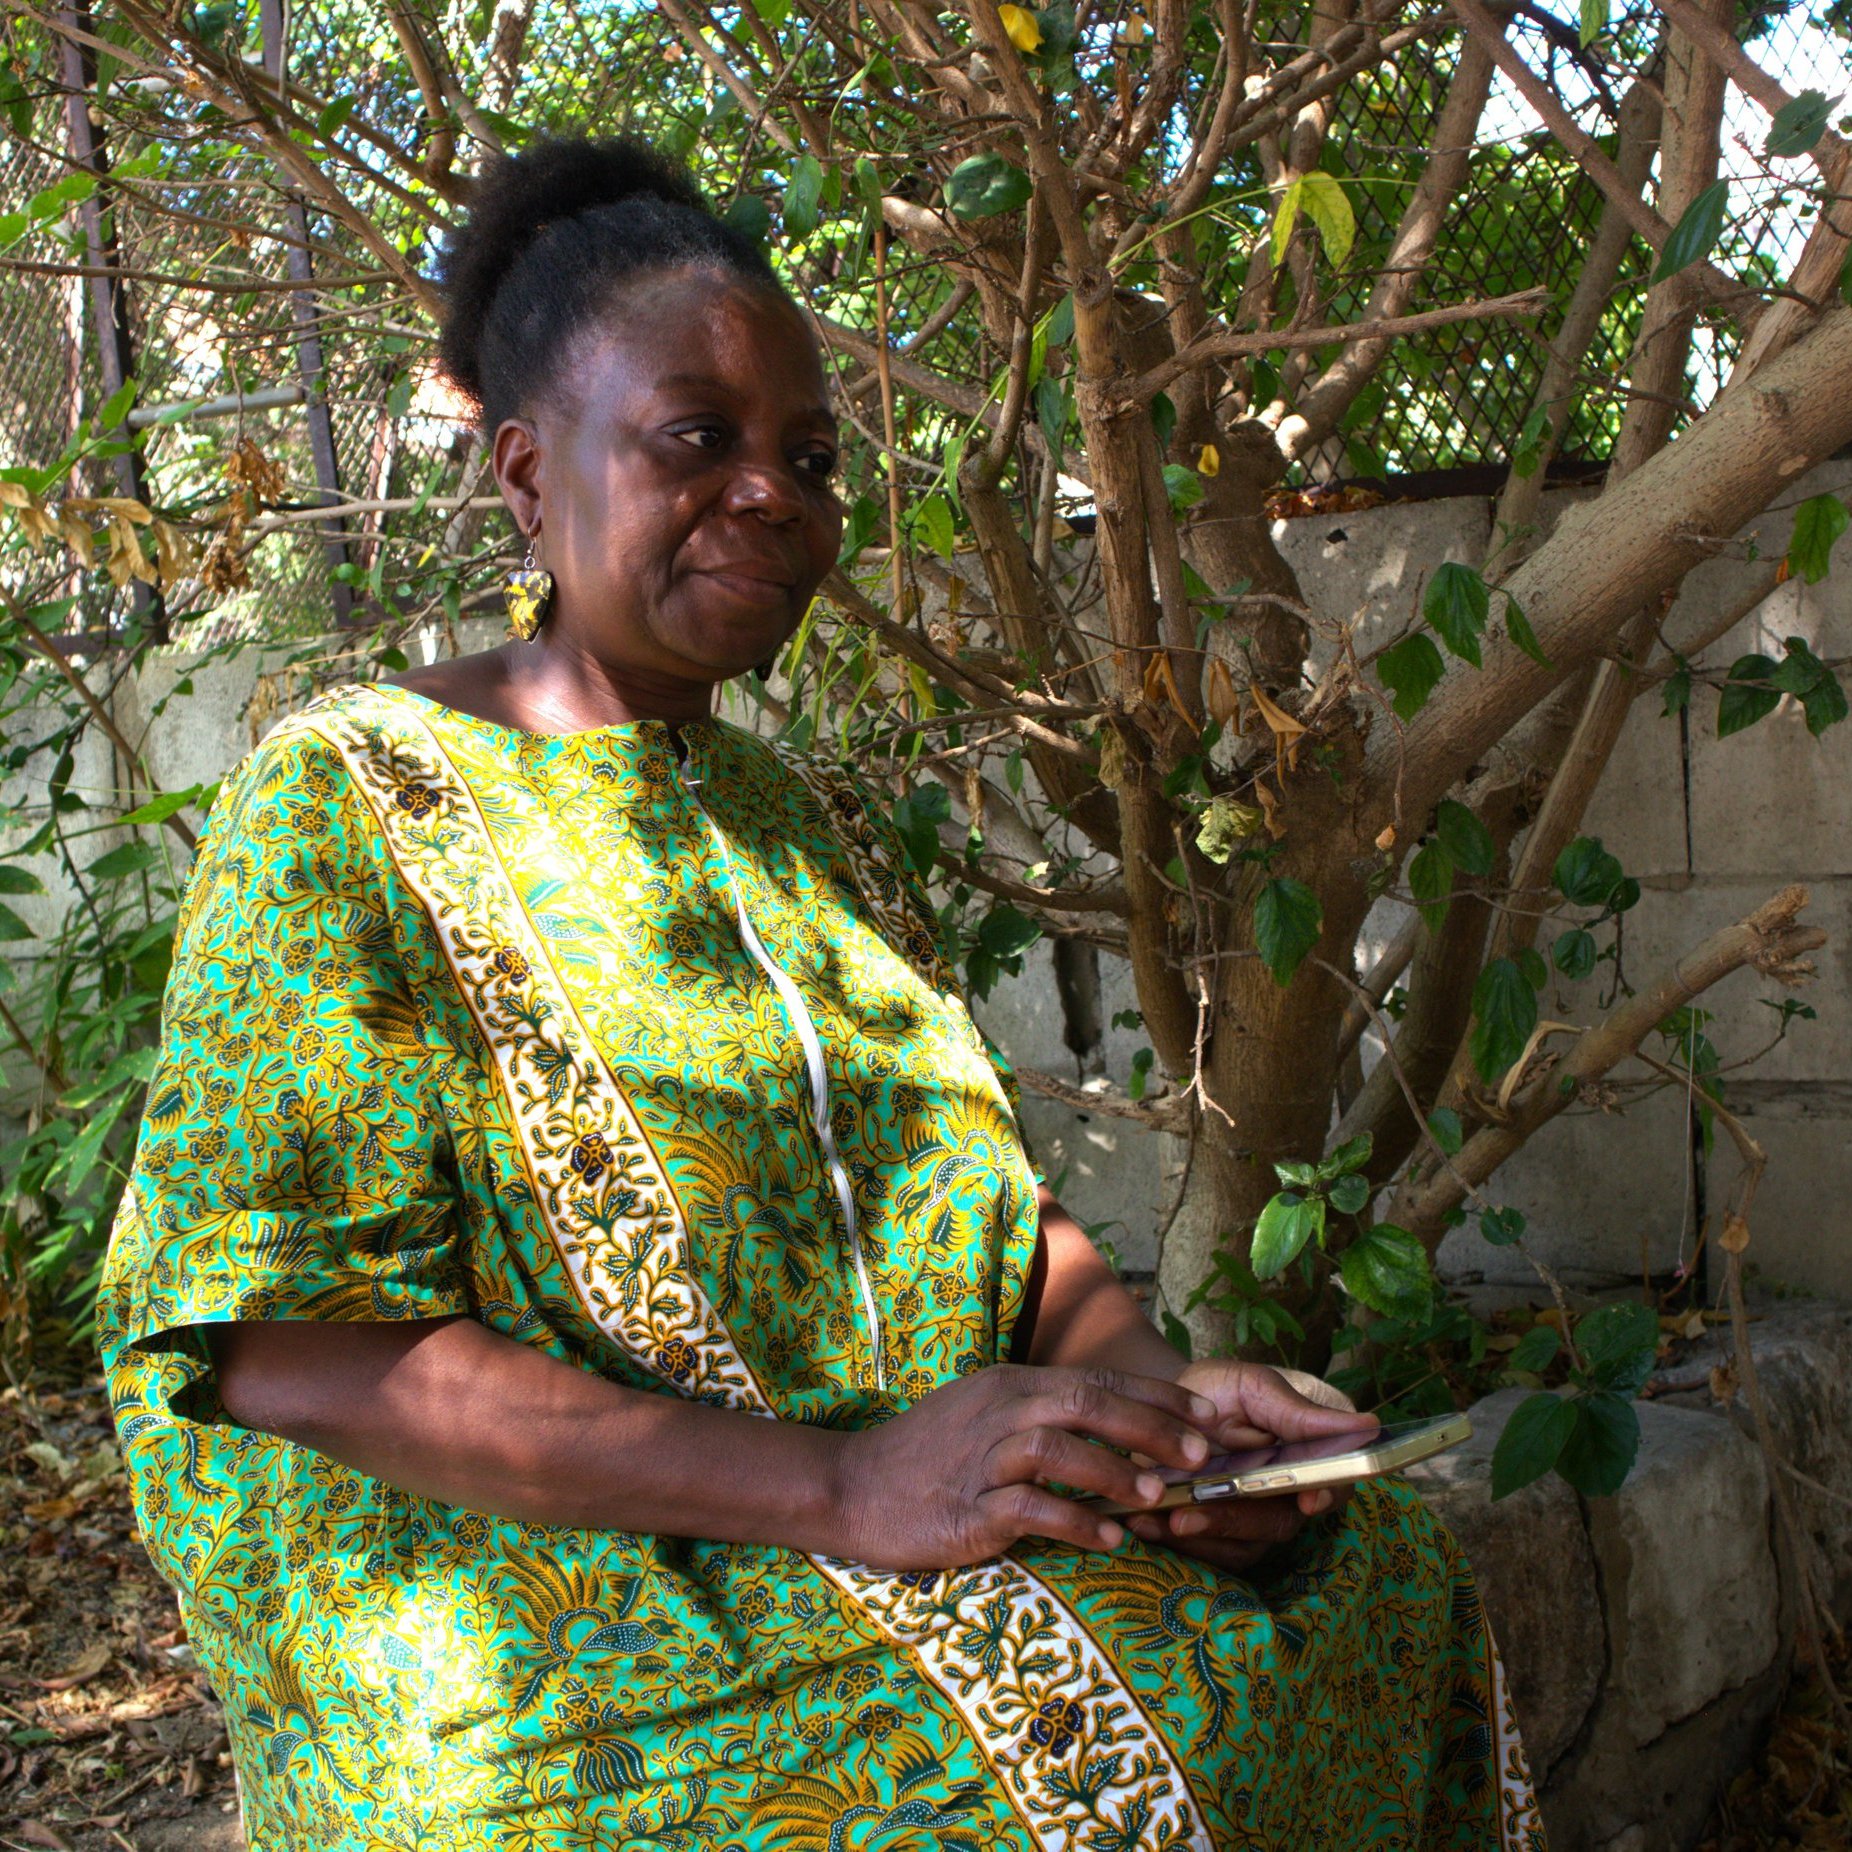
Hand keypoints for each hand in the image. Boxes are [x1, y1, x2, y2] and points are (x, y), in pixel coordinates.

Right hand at [830, 1364, 1219, 1571]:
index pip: (1097, 1379)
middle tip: (1200, 1456)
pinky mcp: (965, 1508)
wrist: (852, 1486)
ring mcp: (980, 1457)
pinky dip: (1074, 1522)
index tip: (1208, 1417)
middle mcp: (999, 1410)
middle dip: (1151, 1427)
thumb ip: (1045, 1416)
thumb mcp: (987, 1415)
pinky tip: (1108, 1539)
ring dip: (1114, 1471)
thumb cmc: (929, 1455)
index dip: (1157, 1398)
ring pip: (1058, 1449)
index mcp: (1011, 1384)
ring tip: (1157, 1497)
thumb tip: (1119, 1430)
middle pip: (1086, 1403)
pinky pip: (1028, 1508)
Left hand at [1122, 1361, 1376, 1573]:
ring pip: (1247, 1544)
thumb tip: (1367, 1424)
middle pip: (1284, 1520)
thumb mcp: (1253, 1386)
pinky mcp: (1225, 1539)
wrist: (1166, 1409)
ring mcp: (1259, 1519)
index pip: (1339, 1480)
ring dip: (1206, 1535)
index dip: (1329, 1493)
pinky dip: (1181, 1544)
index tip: (1308, 1497)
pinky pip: (1213, 1555)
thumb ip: (1298, 1411)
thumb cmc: (1219, 1391)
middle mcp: (1293, 1493)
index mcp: (1313, 1450)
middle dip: (1239, 1519)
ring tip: (1167, 1520)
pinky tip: (1148, 1526)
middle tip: (1195, 1513)